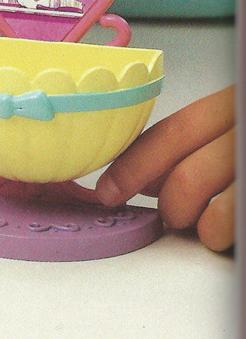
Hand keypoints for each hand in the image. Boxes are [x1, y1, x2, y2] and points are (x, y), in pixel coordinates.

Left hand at [95, 86, 234, 251]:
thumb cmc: (245, 146)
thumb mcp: (229, 128)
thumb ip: (191, 145)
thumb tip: (143, 179)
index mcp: (231, 105)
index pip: (171, 133)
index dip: (132, 165)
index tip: (106, 190)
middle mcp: (242, 132)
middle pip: (184, 177)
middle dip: (167, 204)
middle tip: (169, 212)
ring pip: (204, 208)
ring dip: (191, 222)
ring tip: (203, 220)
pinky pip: (225, 225)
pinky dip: (216, 234)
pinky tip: (225, 228)